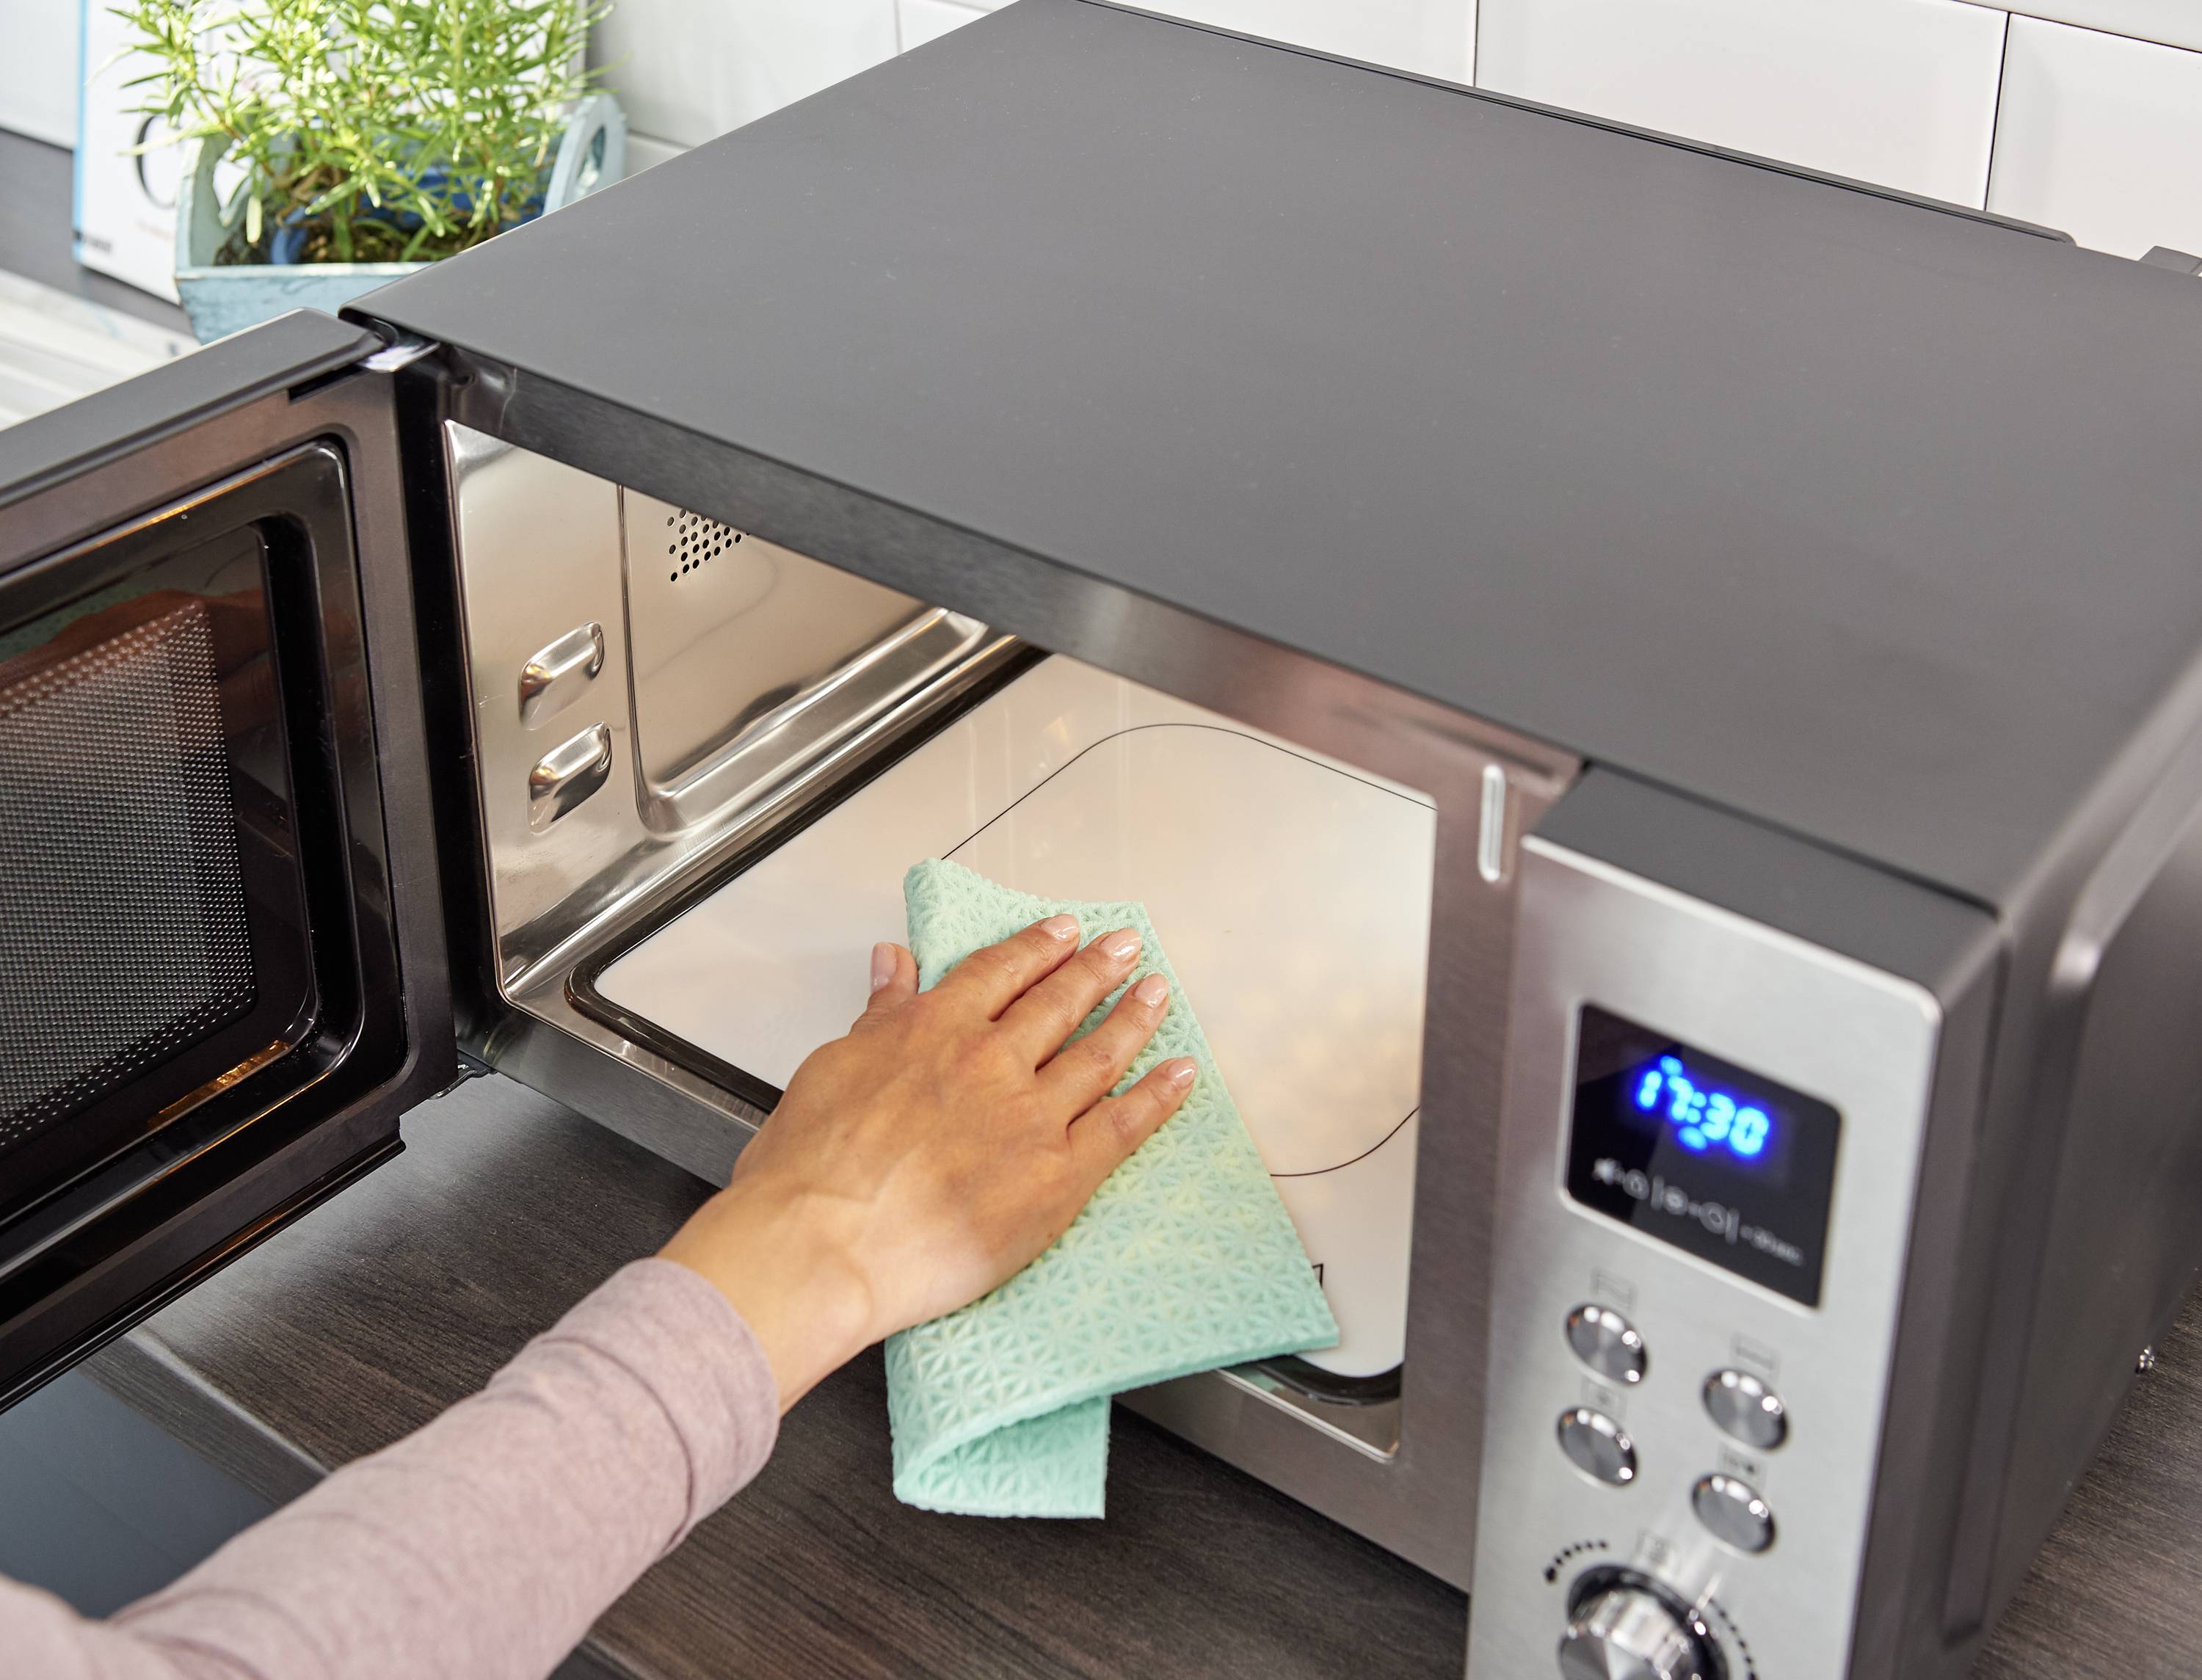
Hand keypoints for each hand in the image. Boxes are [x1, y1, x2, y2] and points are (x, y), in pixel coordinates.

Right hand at [659, 915, 1196, 1409]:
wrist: (823, 1241)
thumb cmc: (810, 1170)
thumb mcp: (833, 1065)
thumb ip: (878, 1013)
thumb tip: (891, 962)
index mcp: (934, 1029)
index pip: (998, 973)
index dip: (1037, 947)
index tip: (1065, 930)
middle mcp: (990, 1061)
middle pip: (1058, 1003)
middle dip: (1097, 970)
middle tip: (1126, 947)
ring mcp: (1030, 1116)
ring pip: (1098, 1054)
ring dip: (1133, 1019)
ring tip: (1157, 995)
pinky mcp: (1058, 1176)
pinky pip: (1123, 1127)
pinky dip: (1157, 1097)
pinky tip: (1180, 1074)